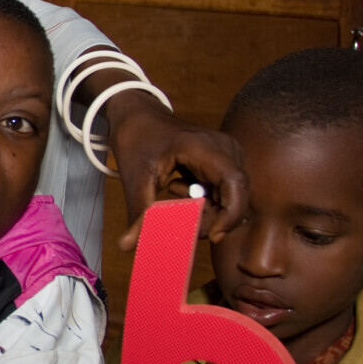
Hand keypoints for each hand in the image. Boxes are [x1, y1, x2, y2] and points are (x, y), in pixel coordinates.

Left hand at [102, 89, 247, 249]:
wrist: (137, 117)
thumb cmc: (137, 139)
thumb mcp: (135, 178)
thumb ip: (139, 213)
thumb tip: (127, 246)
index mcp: (205, 146)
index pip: (235, 183)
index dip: (230, 214)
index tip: (212, 235)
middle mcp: (224, 149)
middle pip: (233, 197)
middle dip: (208, 217)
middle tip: (174, 216)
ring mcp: (227, 156)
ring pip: (227, 199)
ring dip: (202, 209)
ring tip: (172, 192)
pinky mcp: (222, 164)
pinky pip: (221, 194)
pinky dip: (201, 202)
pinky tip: (178, 188)